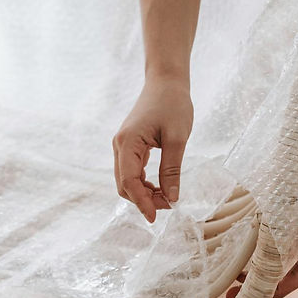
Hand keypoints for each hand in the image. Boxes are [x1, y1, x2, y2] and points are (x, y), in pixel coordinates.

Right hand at [113, 75, 192, 222]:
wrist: (166, 81)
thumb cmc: (173, 104)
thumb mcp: (177, 138)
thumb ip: (172, 169)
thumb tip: (172, 198)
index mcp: (128, 142)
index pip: (129, 181)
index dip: (142, 202)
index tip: (157, 216)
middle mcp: (120, 145)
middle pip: (123, 184)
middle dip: (143, 199)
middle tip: (169, 206)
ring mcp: (123, 145)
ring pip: (126, 180)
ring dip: (143, 192)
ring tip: (167, 197)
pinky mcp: (129, 144)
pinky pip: (131, 171)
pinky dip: (143, 182)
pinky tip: (160, 186)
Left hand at [224, 166, 297, 297]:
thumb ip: (290, 247)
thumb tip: (266, 262)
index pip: (279, 289)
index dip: (257, 294)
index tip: (236, 293)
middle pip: (275, 281)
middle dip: (252, 284)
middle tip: (229, 286)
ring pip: (275, 268)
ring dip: (255, 270)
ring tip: (236, 271)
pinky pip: (277, 253)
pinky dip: (262, 256)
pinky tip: (250, 251)